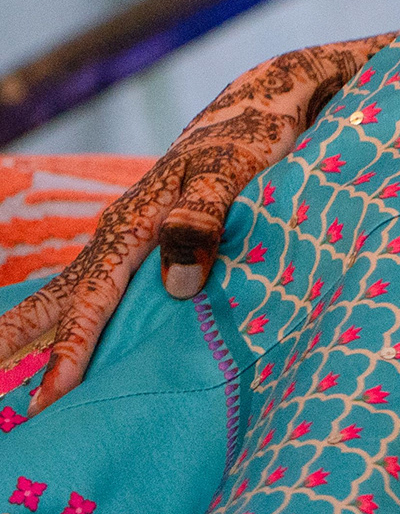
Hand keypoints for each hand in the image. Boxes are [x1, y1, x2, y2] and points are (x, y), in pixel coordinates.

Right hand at [0, 34, 378, 410]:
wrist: (260, 109)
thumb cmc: (251, 141)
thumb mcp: (235, 173)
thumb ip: (204, 219)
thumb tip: (177, 283)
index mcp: (133, 225)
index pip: (93, 299)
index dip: (71, 350)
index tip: (50, 396)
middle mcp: (118, 234)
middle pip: (59, 298)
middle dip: (20, 343)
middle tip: (9, 405)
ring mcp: (128, 239)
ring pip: (72, 294)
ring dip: (39, 334)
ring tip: (7, 374)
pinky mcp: (145, 242)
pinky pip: (100, 289)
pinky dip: (76, 319)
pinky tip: (72, 345)